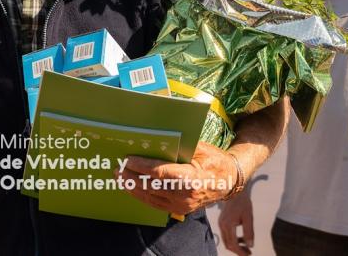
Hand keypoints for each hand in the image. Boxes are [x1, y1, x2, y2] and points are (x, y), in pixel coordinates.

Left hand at [117, 141, 238, 215]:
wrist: (228, 181)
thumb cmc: (215, 160)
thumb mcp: (200, 148)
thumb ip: (179, 144)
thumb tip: (156, 137)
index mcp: (191, 178)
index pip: (160, 173)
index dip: (141, 166)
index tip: (127, 160)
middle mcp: (185, 195)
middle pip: (152, 186)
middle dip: (132, 177)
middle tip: (118, 168)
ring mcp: (182, 205)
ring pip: (151, 197)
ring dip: (133, 188)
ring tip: (120, 178)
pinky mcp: (180, 209)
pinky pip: (156, 204)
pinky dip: (142, 196)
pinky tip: (132, 188)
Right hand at [218, 191, 253, 254]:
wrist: (234, 190)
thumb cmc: (242, 202)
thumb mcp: (248, 217)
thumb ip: (249, 232)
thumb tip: (250, 245)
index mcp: (228, 225)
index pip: (233, 244)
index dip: (241, 252)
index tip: (249, 254)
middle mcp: (222, 225)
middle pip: (228, 244)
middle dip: (238, 251)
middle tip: (248, 252)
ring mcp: (221, 223)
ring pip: (226, 241)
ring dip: (236, 246)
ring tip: (246, 246)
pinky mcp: (221, 221)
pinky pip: (226, 235)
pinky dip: (233, 239)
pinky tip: (241, 238)